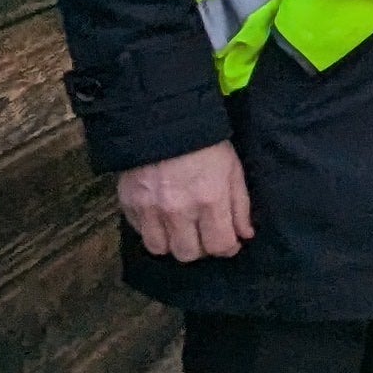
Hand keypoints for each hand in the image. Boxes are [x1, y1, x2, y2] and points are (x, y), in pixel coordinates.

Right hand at [119, 141, 252, 260]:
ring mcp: (150, 209)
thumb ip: (240, 205)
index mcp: (210, 200)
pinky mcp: (128, 203)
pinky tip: (160, 216)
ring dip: (171, 243)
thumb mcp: (232, 169)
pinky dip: (150, 229)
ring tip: (178, 229)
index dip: (227, 248)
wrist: (162, 118)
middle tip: (202, 234)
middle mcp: (178, 210)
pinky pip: (139, 231)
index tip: (228, 242)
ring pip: (159, 249)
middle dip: (199, 248)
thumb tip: (244, 235)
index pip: (219, 245)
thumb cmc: (205, 143)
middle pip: (188, 254)